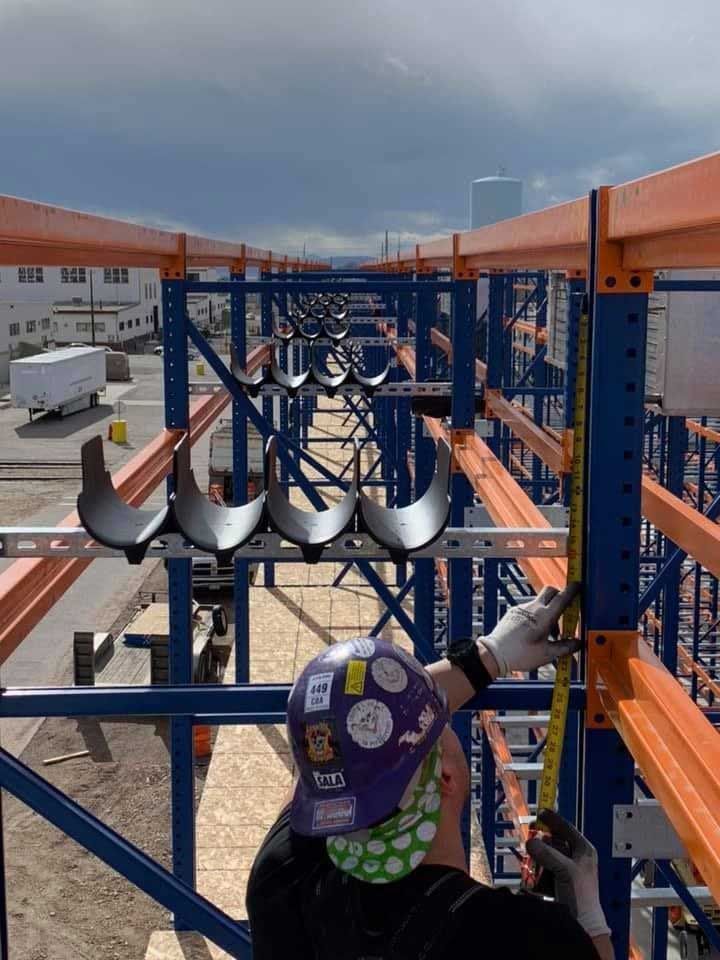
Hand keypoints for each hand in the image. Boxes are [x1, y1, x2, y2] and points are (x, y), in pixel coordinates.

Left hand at [478, 583, 579, 676]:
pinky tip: (535, 631)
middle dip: (560, 595)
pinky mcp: (514, 612)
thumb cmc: (520, 655)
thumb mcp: (547, 654)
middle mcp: (533, 608)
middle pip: (551, 591)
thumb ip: (565, 647)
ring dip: (549, 610)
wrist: (494, 654)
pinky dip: (537, 614)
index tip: (578, 585)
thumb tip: (578, 643)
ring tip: (550, 633)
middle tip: (566, 610)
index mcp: (544, 617)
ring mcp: (522, 608)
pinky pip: (530, 608)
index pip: (562, 598)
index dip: (572, 590)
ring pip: (541, 601)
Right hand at [526, 808, 610, 939]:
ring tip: (533, 866)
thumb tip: (531, 842)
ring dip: (537, 860)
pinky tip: (535, 880)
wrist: (582, 924)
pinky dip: (537, 873)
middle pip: (552, 842)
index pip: (567, 828)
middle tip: (531, 842)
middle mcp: (575, 857)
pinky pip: (542, 870)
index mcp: (583, 850)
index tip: (540, 813)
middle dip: (541, 844)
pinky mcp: (556, 881)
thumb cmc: (582, 895)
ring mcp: (565, 870)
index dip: (553, 820)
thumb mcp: (565, 870)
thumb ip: (548, 854)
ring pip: (545, 856)